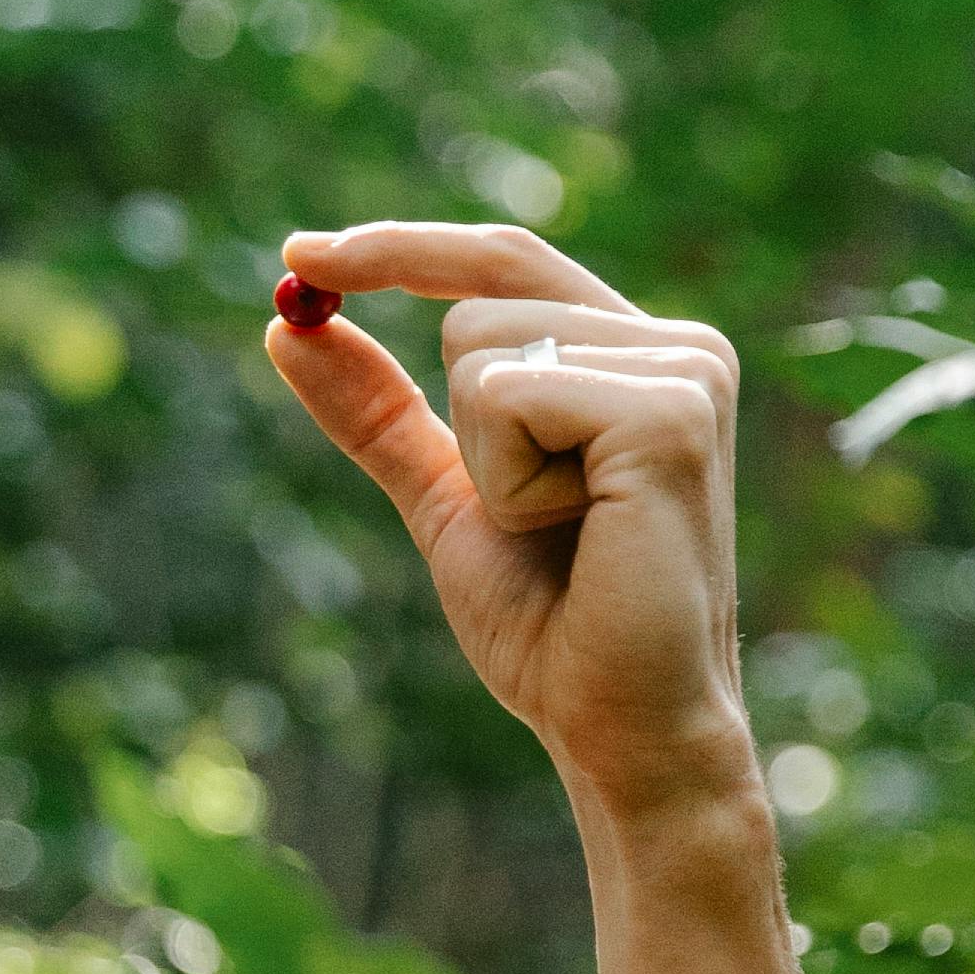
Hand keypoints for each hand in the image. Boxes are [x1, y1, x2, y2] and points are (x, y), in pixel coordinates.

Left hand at [268, 220, 754, 822]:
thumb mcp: (447, 497)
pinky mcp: (671, 414)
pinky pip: (510, 396)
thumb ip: (379, 413)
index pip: (502, 260)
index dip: (399, 247)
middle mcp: (679, 345)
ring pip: (482, 348)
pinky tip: (582, 534)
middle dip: (463, 423)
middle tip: (538, 521)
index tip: (296, 254)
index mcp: (637, 354)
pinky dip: (511, 482)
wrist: (617, 725)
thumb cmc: (551, 625)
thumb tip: (287, 326)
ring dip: (490, 463)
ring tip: (568, 531)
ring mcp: (687, 372)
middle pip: (475, 305)